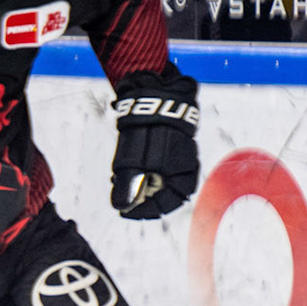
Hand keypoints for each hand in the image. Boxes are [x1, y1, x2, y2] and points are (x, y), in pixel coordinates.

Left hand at [110, 93, 200, 219]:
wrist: (155, 94)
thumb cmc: (148, 129)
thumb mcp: (134, 161)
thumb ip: (129, 185)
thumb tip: (122, 206)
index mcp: (184, 176)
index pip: (167, 204)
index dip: (144, 211)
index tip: (125, 211)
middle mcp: (186, 168)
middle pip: (163, 193)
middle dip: (141, 196)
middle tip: (121, 194)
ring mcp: (180, 156)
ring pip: (159, 178)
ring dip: (140, 182)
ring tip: (120, 178)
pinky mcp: (172, 145)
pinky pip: (158, 164)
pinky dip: (143, 167)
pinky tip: (127, 163)